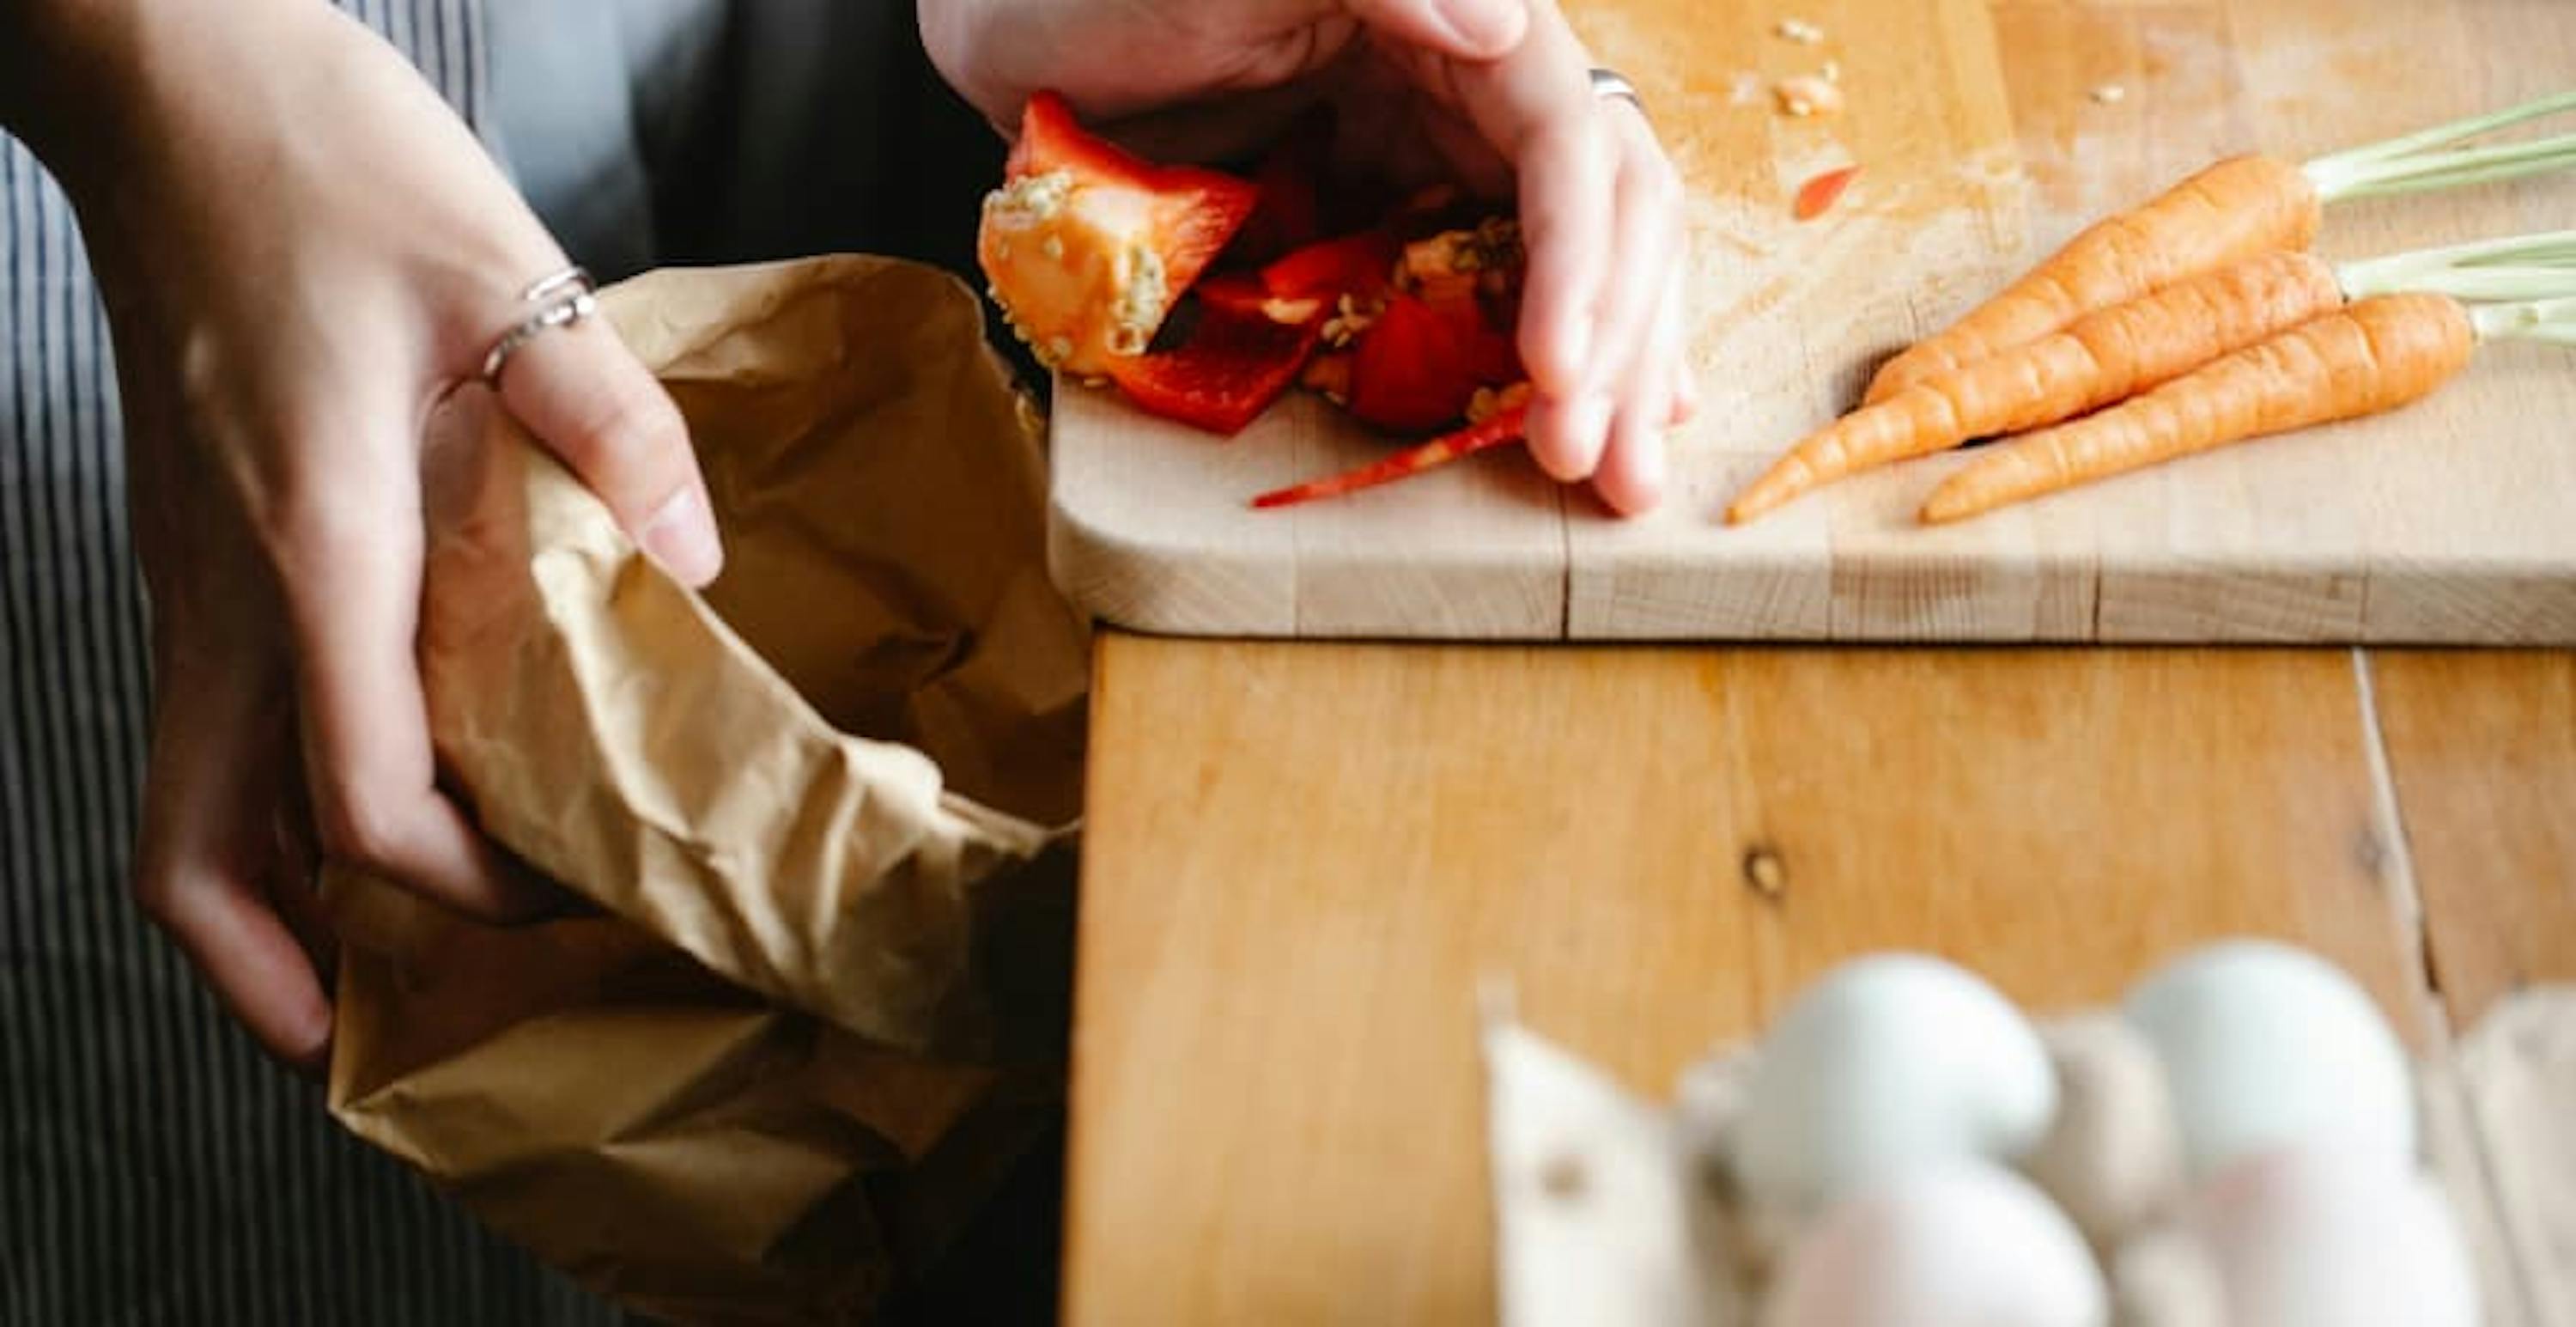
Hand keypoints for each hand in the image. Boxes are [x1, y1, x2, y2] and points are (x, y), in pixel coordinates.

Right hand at [11, 1, 723, 1069]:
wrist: (173, 89)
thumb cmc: (326, 167)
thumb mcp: (506, 275)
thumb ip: (614, 428)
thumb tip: (692, 565)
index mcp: (313, 549)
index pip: (363, 801)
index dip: (464, 889)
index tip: (565, 896)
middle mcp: (225, 596)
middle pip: (197, 866)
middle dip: (290, 985)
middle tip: (400, 1043)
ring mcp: (188, 581)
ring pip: (182, 813)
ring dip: (267, 913)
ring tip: (378, 967)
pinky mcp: (193, 549)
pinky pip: (207, 733)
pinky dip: (264, 812)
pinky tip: (360, 808)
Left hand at [922, 0, 1695, 514]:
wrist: (1006, 32)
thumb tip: (1507, 30)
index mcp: (1455, 18)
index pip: (1566, 139)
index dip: (1580, 257)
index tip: (1556, 369)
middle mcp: (1470, 83)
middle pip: (1602, 210)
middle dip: (1618, 339)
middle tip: (1598, 466)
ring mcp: (1432, 153)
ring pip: (1570, 258)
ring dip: (1609, 368)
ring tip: (1622, 478)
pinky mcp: (1386, 213)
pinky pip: (1490, 286)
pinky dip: (1548, 351)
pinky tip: (1587, 410)